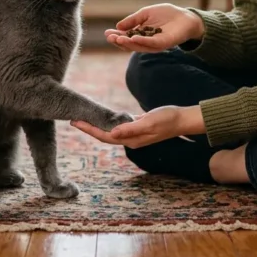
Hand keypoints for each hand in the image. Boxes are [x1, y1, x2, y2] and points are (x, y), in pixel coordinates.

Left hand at [71, 105, 204, 148]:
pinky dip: (108, 121)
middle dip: (89, 128)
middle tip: (74, 119)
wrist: (182, 120)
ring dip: (97, 125)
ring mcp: (134, 134)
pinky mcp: (137, 127)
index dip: (89, 130)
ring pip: (110, 131)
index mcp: (131, 140)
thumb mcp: (149, 122)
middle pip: (104, 135)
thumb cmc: (168, 119)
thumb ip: (131, 128)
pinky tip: (103, 116)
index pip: (105, 136)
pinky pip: (118, 126)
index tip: (75, 122)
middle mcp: (131, 139)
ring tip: (85, 118)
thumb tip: (112, 133)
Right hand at [105, 3, 203, 52]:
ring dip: (128, 43)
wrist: (185, 16)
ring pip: (139, 46)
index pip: (126, 37)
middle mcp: (147, 42)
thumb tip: (118, 26)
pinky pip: (152, 44)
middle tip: (110, 38)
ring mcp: (155, 44)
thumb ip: (133, 20)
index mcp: (141, 35)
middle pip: (131, 44)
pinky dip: (142, 41)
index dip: (116, 36)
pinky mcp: (165, 43)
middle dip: (119, 41)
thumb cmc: (166, 14)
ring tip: (118, 39)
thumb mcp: (145, 13)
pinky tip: (134, 38)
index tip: (107, 33)